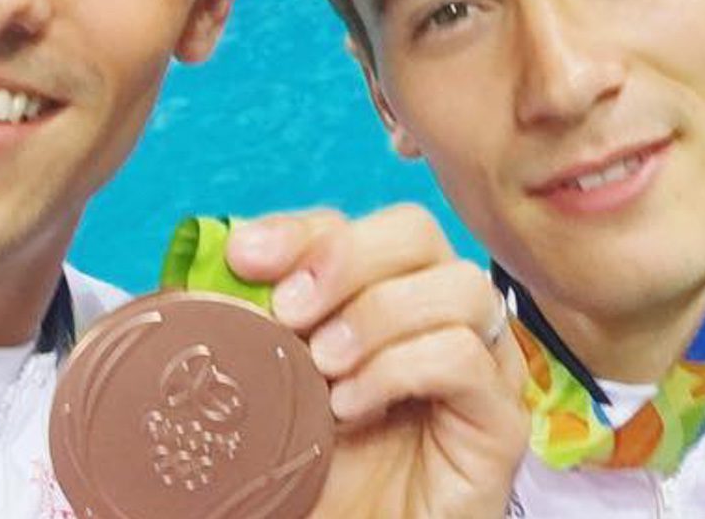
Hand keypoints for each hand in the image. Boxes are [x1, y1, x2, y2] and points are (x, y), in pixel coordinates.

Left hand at [226, 206, 525, 518]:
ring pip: (458, 285)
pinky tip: (353, 403)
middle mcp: (439, 318)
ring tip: (324, 367)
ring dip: (377, 314)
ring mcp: (481, 365)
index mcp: (380, 297)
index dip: (300, 230)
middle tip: (289, 310)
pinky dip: (401, 365)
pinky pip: (466, 357)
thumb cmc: (311, 478)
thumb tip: (203, 275)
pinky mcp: (500, 420)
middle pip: (416, 231)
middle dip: (346, 258)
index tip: (244, 257)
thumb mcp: (265, 392)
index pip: (353, 226)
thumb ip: (244, 330)